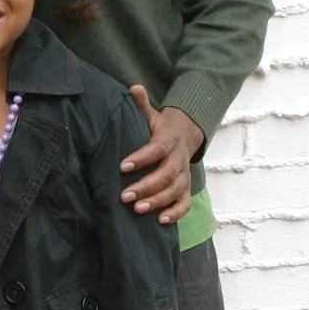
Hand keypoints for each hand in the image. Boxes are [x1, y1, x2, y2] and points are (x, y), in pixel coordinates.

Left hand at [119, 91, 201, 223]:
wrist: (185, 135)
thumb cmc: (160, 129)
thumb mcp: (153, 116)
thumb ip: (142, 106)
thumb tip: (133, 87)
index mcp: (168, 140)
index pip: (156, 149)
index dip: (141, 158)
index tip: (123, 166)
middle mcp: (179, 159)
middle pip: (166, 174)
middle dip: (146, 186)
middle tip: (124, 196)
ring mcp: (184, 175)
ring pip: (175, 191)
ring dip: (157, 201)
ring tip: (137, 210)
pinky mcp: (186, 189)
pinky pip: (185, 203)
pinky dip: (175, 213)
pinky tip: (161, 221)